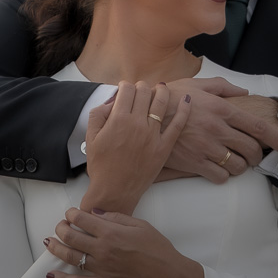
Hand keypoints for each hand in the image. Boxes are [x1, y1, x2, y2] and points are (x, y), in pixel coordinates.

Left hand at [44, 207, 203, 277]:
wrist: (168, 277)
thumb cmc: (158, 249)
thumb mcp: (140, 225)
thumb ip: (116, 217)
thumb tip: (96, 212)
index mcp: (111, 232)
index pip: (81, 218)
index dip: (71, 214)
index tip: (70, 213)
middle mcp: (102, 249)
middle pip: (71, 236)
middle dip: (61, 228)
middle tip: (60, 226)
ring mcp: (101, 269)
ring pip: (70, 257)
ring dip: (56, 249)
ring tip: (49, 242)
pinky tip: (51, 276)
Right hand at [80, 80, 191, 214]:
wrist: (114, 192)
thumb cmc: (101, 167)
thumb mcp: (91, 137)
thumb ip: (98, 113)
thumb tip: (112, 100)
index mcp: (118, 119)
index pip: (127, 90)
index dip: (125, 86)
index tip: (125, 89)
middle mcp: (137, 124)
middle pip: (144, 92)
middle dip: (141, 87)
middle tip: (140, 90)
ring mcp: (152, 135)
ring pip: (161, 102)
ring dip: (161, 91)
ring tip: (161, 87)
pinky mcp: (164, 147)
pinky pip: (178, 125)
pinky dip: (184, 110)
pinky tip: (186, 99)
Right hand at [156, 80, 277, 182]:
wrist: (145, 114)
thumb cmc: (172, 96)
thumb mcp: (199, 84)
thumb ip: (224, 88)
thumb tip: (244, 93)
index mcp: (222, 109)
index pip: (258, 127)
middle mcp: (218, 129)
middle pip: (252, 150)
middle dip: (257, 155)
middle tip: (253, 154)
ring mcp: (207, 148)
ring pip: (238, 166)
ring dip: (241, 166)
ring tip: (235, 160)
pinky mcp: (194, 163)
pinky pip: (220, 177)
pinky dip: (224, 175)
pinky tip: (218, 167)